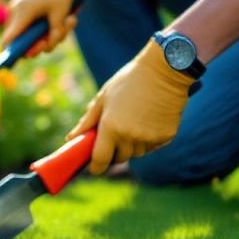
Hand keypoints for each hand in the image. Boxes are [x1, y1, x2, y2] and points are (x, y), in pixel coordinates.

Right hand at [2, 0, 93, 54]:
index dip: (13, 53)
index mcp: (21, 14)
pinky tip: (69, 17)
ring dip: (54, 33)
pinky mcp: (30, 10)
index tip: (27, 57)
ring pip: (33, 35)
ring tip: (71, 20)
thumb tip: (48, 48)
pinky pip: (37, 26)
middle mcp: (17, 15)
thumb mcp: (61, 14)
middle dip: (43, 43)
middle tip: (57, 37)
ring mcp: (22, 12)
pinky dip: (52, 26)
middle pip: (23, 41)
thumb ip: (55, 34)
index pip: (8, 41)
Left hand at [66, 39, 195, 173]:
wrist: (165, 71)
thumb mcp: (103, 98)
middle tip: (112, 137)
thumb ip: (88, 121)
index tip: (93, 167)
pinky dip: (147, 140)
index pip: (100, 159)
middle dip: (113, 152)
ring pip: (137, 153)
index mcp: (111, 127)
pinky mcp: (167, 136)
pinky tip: (148, 120)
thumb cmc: (129, 81)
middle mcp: (130, 136)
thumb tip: (71, 138)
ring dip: (131, 146)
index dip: (95, 166)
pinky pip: (152, 146)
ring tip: (132, 122)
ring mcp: (150, 138)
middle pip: (119, 158)